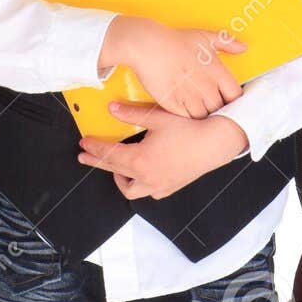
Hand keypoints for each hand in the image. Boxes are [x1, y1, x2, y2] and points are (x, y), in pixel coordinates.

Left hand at [78, 101, 249, 199]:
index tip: (84, 142)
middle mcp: (147, 177)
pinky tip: (141, 175)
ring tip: (114, 169)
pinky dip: (140, 184)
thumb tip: (111, 109)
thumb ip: (131, 114)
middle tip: (85, 156)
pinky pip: (149, 192)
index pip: (109, 154)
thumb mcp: (157, 117)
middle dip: (97, 162)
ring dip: (119, 178)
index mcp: (140, 160)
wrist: (217, 143)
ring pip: (131, 189)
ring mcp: (159, 185)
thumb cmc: (190, 129)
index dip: (94, 147)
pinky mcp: (171, 187)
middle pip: (114, 171)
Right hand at [98, 16, 246, 118]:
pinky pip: (186, 119)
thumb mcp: (204, 36)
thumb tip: (243, 47)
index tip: (228, 98)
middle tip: (212, 105)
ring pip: (204, 117)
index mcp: (217, 71)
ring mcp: (190, 98)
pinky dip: (187, 117)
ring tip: (198, 108)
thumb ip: (227, 42)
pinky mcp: (173, 105)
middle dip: (218, 109)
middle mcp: (206, 87)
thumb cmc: (173, 40)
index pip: (236, 96)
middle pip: (221, 109)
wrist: (147, 46)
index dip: (234, 99)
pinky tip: (184, 109)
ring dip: (203, 115)